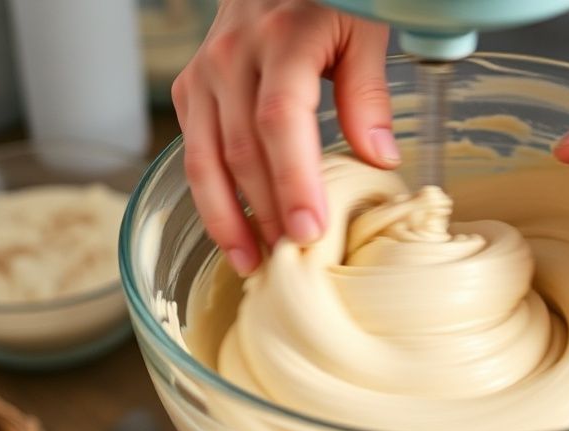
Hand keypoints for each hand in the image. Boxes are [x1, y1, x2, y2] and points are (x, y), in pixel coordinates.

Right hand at [172, 0, 395, 275]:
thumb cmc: (324, 0)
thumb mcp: (362, 29)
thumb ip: (368, 91)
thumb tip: (379, 158)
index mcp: (283, 39)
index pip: (280, 120)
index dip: (293, 180)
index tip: (311, 230)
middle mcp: (232, 57)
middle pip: (242, 151)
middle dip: (266, 214)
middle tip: (291, 262)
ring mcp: (204, 75)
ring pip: (204, 161)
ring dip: (227, 220)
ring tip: (253, 265)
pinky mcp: (190, 90)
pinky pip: (193, 154)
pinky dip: (211, 199)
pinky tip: (233, 233)